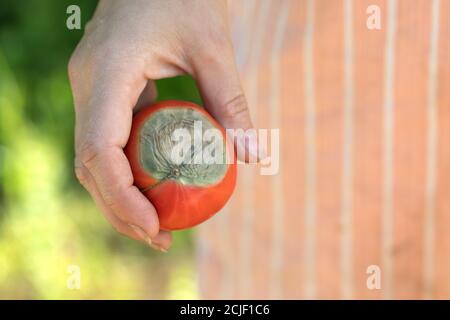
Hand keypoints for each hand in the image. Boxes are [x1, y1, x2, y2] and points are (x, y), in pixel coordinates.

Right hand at [68, 0, 253, 250]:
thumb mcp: (213, 46)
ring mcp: (91, 91)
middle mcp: (88, 86)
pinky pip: (107, 143)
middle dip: (119, 210)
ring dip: (120, 197)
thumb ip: (230, 102)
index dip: (120, 197)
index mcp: (107, 73)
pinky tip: (154, 187)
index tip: (154, 226)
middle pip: (89, 165)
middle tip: (160, 238)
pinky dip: (127, 173)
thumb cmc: (182, 0)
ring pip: (93, 159)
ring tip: (157, 224)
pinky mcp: (104, 95)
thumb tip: (252, 156)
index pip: (97, 149)